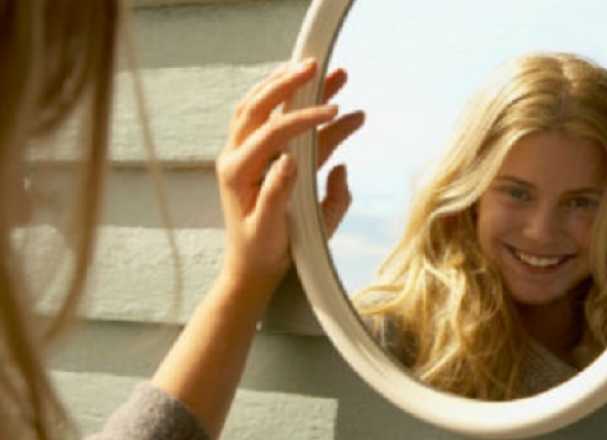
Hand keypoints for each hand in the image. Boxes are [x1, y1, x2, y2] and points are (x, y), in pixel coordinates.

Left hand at [216, 59, 362, 290]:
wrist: (251, 267)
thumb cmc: (266, 250)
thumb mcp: (274, 228)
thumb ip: (281, 193)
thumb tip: (294, 160)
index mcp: (238, 173)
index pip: (272, 133)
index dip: (304, 119)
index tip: (334, 111)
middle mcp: (235, 156)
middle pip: (258, 107)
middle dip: (288, 83)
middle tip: (316, 66)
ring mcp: (243, 153)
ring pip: (260, 107)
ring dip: (287, 85)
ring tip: (318, 69)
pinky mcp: (255, 156)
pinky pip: (268, 119)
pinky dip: (288, 101)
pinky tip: (311, 91)